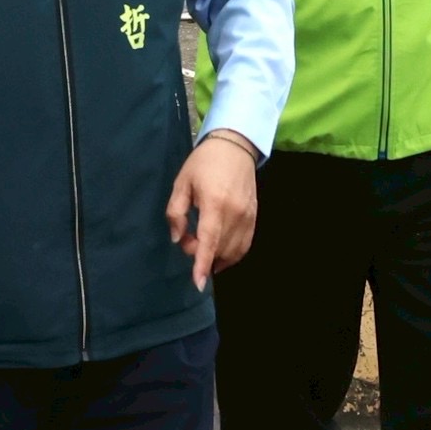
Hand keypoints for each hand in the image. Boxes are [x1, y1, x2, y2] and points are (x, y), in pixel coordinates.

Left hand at [166, 133, 257, 289]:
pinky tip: (219, 253)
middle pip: (219, 249)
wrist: (235, 146)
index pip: (209, 241)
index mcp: (215, 203)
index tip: (198, 283)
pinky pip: (245, 245)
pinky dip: (232, 255)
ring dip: (216, 257)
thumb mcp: (182, 183)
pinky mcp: (254, 217)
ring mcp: (248, 216)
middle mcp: (235, 213)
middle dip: (201, 254)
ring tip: (202, 243)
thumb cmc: (204, 163)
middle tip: (187, 238)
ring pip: (233, 251)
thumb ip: (176, 212)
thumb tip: (177, 238)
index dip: (203, 264)